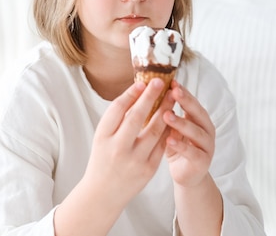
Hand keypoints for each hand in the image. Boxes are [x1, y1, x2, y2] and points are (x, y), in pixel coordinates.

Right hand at [82, 78, 175, 204]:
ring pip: (154, 131)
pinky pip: (161, 145)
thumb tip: (137, 93)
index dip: (130, 94)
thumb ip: (117, 119)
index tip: (141, 82)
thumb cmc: (103, 158)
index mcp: (103, 137)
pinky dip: (167, 130)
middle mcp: (117, 148)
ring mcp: (134, 160)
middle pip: (136, 117)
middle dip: (149, 98)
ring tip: (171, 97)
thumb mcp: (102, 137)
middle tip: (159, 82)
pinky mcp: (148, 170)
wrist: (103, 193)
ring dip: (164, 111)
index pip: (117, 110)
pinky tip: (173, 118)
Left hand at [163, 81, 215, 187]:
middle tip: (173, 92)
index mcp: (199, 118)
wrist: (186, 175)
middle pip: (198, 113)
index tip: (171, 81)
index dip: (183, 92)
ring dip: (181, 123)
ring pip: (196, 132)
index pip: (191, 101)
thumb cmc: (176, 147)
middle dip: (186, 101)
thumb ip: (167, 113)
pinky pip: (192, 152)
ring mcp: (207, 146)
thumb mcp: (171, 128)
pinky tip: (169, 140)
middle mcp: (206, 130)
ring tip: (166, 115)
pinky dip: (181, 146)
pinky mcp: (203, 162)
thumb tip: (151, 91)